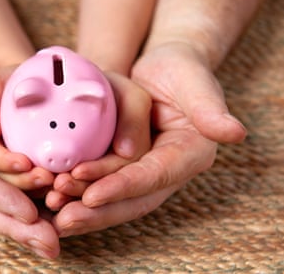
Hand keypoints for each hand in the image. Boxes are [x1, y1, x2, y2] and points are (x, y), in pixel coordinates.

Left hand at [53, 42, 246, 236]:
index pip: (154, 176)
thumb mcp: (195, 82)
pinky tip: (51, 196)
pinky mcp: (124, 169)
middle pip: (132, 199)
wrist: (161, 70)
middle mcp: (167, 171)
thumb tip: (234, 133)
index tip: (91, 195)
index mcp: (190, 155)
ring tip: (51, 206)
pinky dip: (77, 193)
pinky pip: (101, 185)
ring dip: (82, 205)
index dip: (123, 188)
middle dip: (97, 210)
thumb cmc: (181, 71)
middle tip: (63, 215)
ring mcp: (144, 172)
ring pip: (113, 198)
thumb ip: (210, 108)